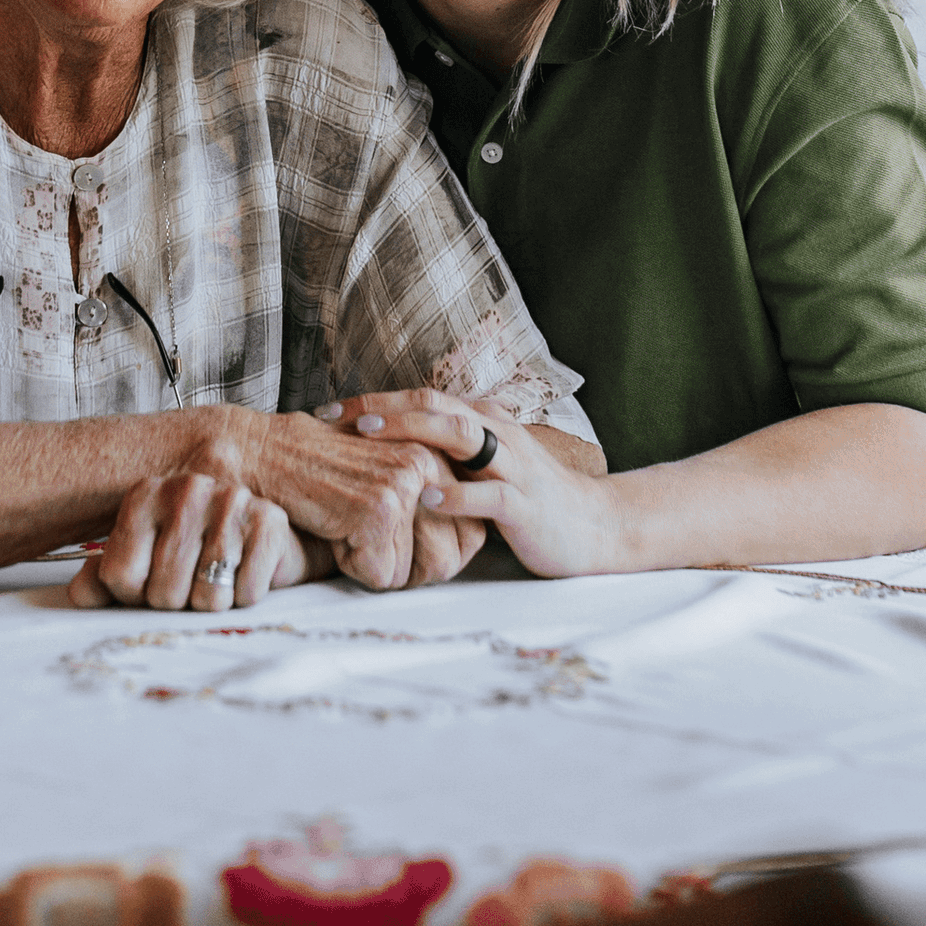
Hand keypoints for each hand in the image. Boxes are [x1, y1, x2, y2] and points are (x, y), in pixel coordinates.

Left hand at [68, 471, 320, 610]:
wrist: (261, 538)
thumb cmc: (193, 554)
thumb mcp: (142, 560)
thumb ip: (103, 579)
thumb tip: (80, 596)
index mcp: (144, 495)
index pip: (120, 576)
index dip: (135, 597)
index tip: (150, 583)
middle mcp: (185, 488)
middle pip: (164, 593)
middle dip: (178, 604)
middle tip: (190, 584)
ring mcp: (230, 500)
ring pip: (207, 597)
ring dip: (212, 603)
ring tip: (218, 579)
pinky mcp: (269, 520)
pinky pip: (246, 593)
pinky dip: (245, 597)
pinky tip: (244, 573)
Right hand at [200, 408, 459, 588]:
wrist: (263, 453)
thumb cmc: (320, 473)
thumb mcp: (386, 477)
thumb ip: (430, 501)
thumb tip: (470, 544)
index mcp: (439, 454)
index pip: (471, 538)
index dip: (431, 557)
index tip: (394, 542)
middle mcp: (430, 464)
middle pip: (447, 560)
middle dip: (405, 568)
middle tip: (365, 540)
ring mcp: (405, 485)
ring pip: (412, 573)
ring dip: (375, 566)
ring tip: (345, 527)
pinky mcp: (378, 508)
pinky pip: (380, 575)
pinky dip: (350, 565)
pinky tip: (331, 529)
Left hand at [316, 389, 622, 578]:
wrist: (597, 526)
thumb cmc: (533, 498)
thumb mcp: (489, 466)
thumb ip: (450, 453)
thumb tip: (389, 452)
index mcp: (485, 422)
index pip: (423, 399)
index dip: (375, 400)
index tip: (328, 411)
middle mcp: (498, 433)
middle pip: (436, 405)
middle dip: (382, 407)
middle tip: (334, 416)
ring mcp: (514, 467)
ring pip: (462, 435)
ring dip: (412, 431)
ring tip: (370, 436)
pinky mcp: (526, 505)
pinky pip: (489, 494)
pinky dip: (455, 493)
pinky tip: (424, 497)